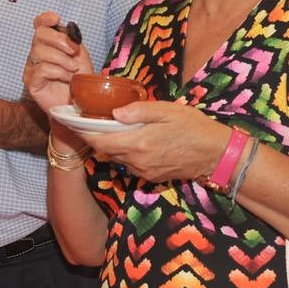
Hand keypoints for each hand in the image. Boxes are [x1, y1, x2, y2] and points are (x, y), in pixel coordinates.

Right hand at [23, 11, 92, 112]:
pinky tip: (67, 78)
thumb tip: (64, 28)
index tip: (56, 19)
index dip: (45, 19)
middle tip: (73, 51)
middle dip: (59, 40)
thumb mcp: (80, 54)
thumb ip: (71, 39)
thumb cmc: (79, 78)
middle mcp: (37, 53)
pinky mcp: (31, 82)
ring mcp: (31, 67)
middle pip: (39, 35)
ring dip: (61, 59)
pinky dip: (58, 72)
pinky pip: (41, 69)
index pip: (39, 25)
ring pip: (40, 51)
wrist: (80, 102)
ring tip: (73, 69)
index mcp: (48, 43)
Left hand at [79, 100, 230, 183]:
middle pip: (105, 150)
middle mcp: (137, 161)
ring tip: (108, 128)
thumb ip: (139, 110)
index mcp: (139, 143)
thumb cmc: (194, 127)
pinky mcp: (150, 177)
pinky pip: (129, 165)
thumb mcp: (168, 110)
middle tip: (88, 121)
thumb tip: (114, 111)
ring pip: (116, 158)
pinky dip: (124, 153)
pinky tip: (131, 140)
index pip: (100, 140)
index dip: (84, 131)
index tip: (72, 120)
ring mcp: (143, 171)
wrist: (216, 154)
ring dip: (110, 145)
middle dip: (94, 137)